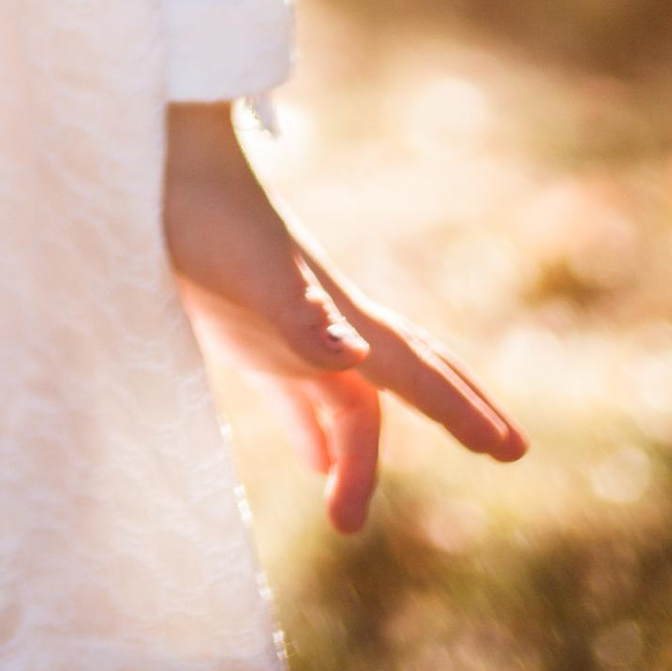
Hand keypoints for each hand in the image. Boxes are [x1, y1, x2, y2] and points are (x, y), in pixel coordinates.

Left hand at [163, 102, 524, 534]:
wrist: (160, 162)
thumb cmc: (206, 217)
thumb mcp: (253, 274)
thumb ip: (303, 318)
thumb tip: (356, 357)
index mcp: (342, 317)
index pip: (414, 376)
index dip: (460, 413)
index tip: (512, 450)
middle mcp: (328, 325)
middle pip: (405, 380)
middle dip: (455, 412)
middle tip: (509, 449)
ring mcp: (287, 327)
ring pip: (349, 398)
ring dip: (360, 450)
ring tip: (357, 508)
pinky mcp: (244, 331)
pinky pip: (294, 394)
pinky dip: (310, 430)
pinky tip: (312, 458)